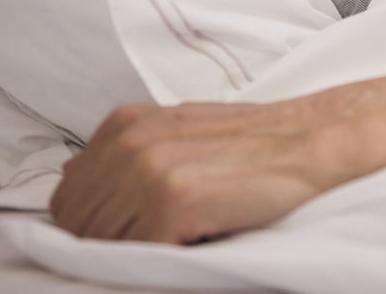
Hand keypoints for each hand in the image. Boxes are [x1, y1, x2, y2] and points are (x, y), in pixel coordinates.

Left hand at [49, 70, 385, 242]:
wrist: (318, 142)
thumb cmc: (256, 146)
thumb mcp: (179, 133)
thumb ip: (125, 151)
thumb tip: (70, 175)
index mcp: (126, 124)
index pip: (67, 199)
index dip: (89, 226)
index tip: (126, 233)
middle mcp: (130, 142)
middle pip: (77, 224)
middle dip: (105, 242)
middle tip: (159, 239)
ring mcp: (149, 170)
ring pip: (102, 243)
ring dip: (131, 252)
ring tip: (179, 238)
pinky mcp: (173, 200)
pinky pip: (134, 255)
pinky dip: (153, 261)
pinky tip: (190, 242)